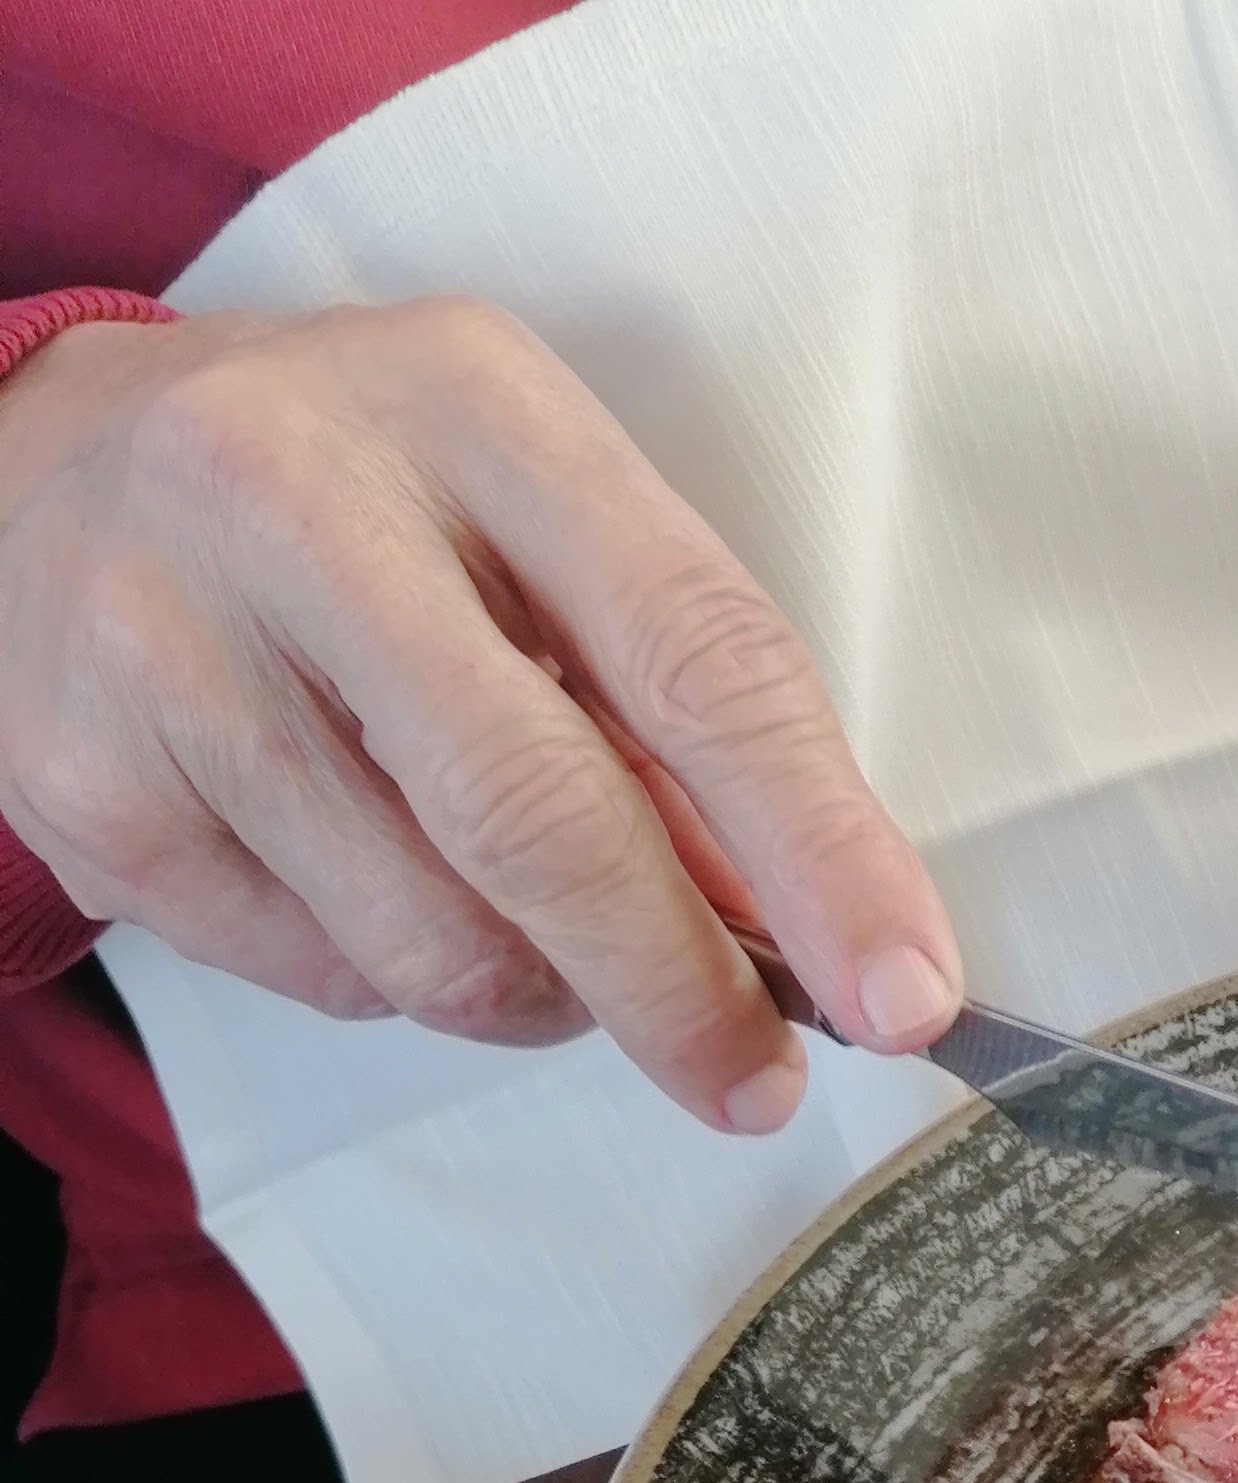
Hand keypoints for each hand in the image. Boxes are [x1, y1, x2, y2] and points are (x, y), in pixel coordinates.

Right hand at [0, 301, 960, 1129]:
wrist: (36, 472)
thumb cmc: (358, 507)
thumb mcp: (530, 519)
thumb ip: (675, 706)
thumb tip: (823, 930)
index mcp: (470, 403)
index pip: (693, 652)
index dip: (819, 846)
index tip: (906, 991)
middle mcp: (296, 502)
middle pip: (545, 821)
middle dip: (683, 988)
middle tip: (759, 1078)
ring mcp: (169, 648)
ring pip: (437, 941)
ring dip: (539, 993)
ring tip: (537, 931)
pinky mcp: (92, 789)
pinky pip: (327, 977)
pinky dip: (401, 978)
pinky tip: (373, 878)